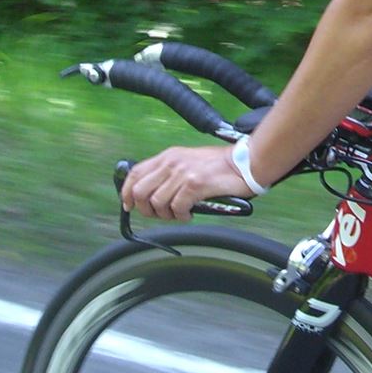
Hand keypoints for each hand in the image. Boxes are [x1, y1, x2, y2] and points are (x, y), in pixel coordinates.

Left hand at [120, 143, 251, 220]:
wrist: (245, 163)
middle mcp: (171, 162)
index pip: (135, 173)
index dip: (127, 192)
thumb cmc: (220, 166)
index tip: (130, 206)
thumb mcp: (188, 162)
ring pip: (157, 202)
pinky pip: (177, 207)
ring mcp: (182, 173)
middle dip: (147, 209)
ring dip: (166, 215)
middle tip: (162, 214)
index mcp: (168, 156)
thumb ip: (170, 173)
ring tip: (180, 213)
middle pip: (140, 191)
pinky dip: (181, 216)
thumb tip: (152, 194)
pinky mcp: (195, 184)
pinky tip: (190, 213)